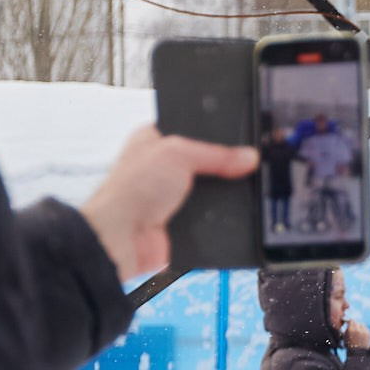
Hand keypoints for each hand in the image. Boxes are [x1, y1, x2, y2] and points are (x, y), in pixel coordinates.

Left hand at [77, 125, 259, 281]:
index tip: (241, 138)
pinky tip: (225, 213)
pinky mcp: (181, 222)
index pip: (192, 131)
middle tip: (245, 165)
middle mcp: (162, 167)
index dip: (216, 134)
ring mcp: (172, 196)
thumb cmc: (131, 190)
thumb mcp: (178, 154)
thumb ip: (217, 153)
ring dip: (220, 195)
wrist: (121, 238)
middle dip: (223, 167)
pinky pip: (210, 217)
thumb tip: (248, 156)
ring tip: (239, 189)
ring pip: (210, 192)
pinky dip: (218, 217)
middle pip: (206, 163)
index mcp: (154, 141)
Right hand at [342, 318, 369, 350]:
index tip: (348, 322)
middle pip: (356, 322)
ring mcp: (364, 331)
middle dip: (354, 324)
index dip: (349, 321)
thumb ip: (346, 328)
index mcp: (351, 329)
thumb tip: (347, 322)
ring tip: (357, 332)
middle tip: (353, 328)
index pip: (350, 320)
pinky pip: (365, 328)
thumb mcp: (345, 337)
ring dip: (359, 326)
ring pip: (361, 324)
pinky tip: (361, 334)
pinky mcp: (368, 333)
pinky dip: (363, 330)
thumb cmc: (349, 346)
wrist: (358, 354)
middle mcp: (358, 329)